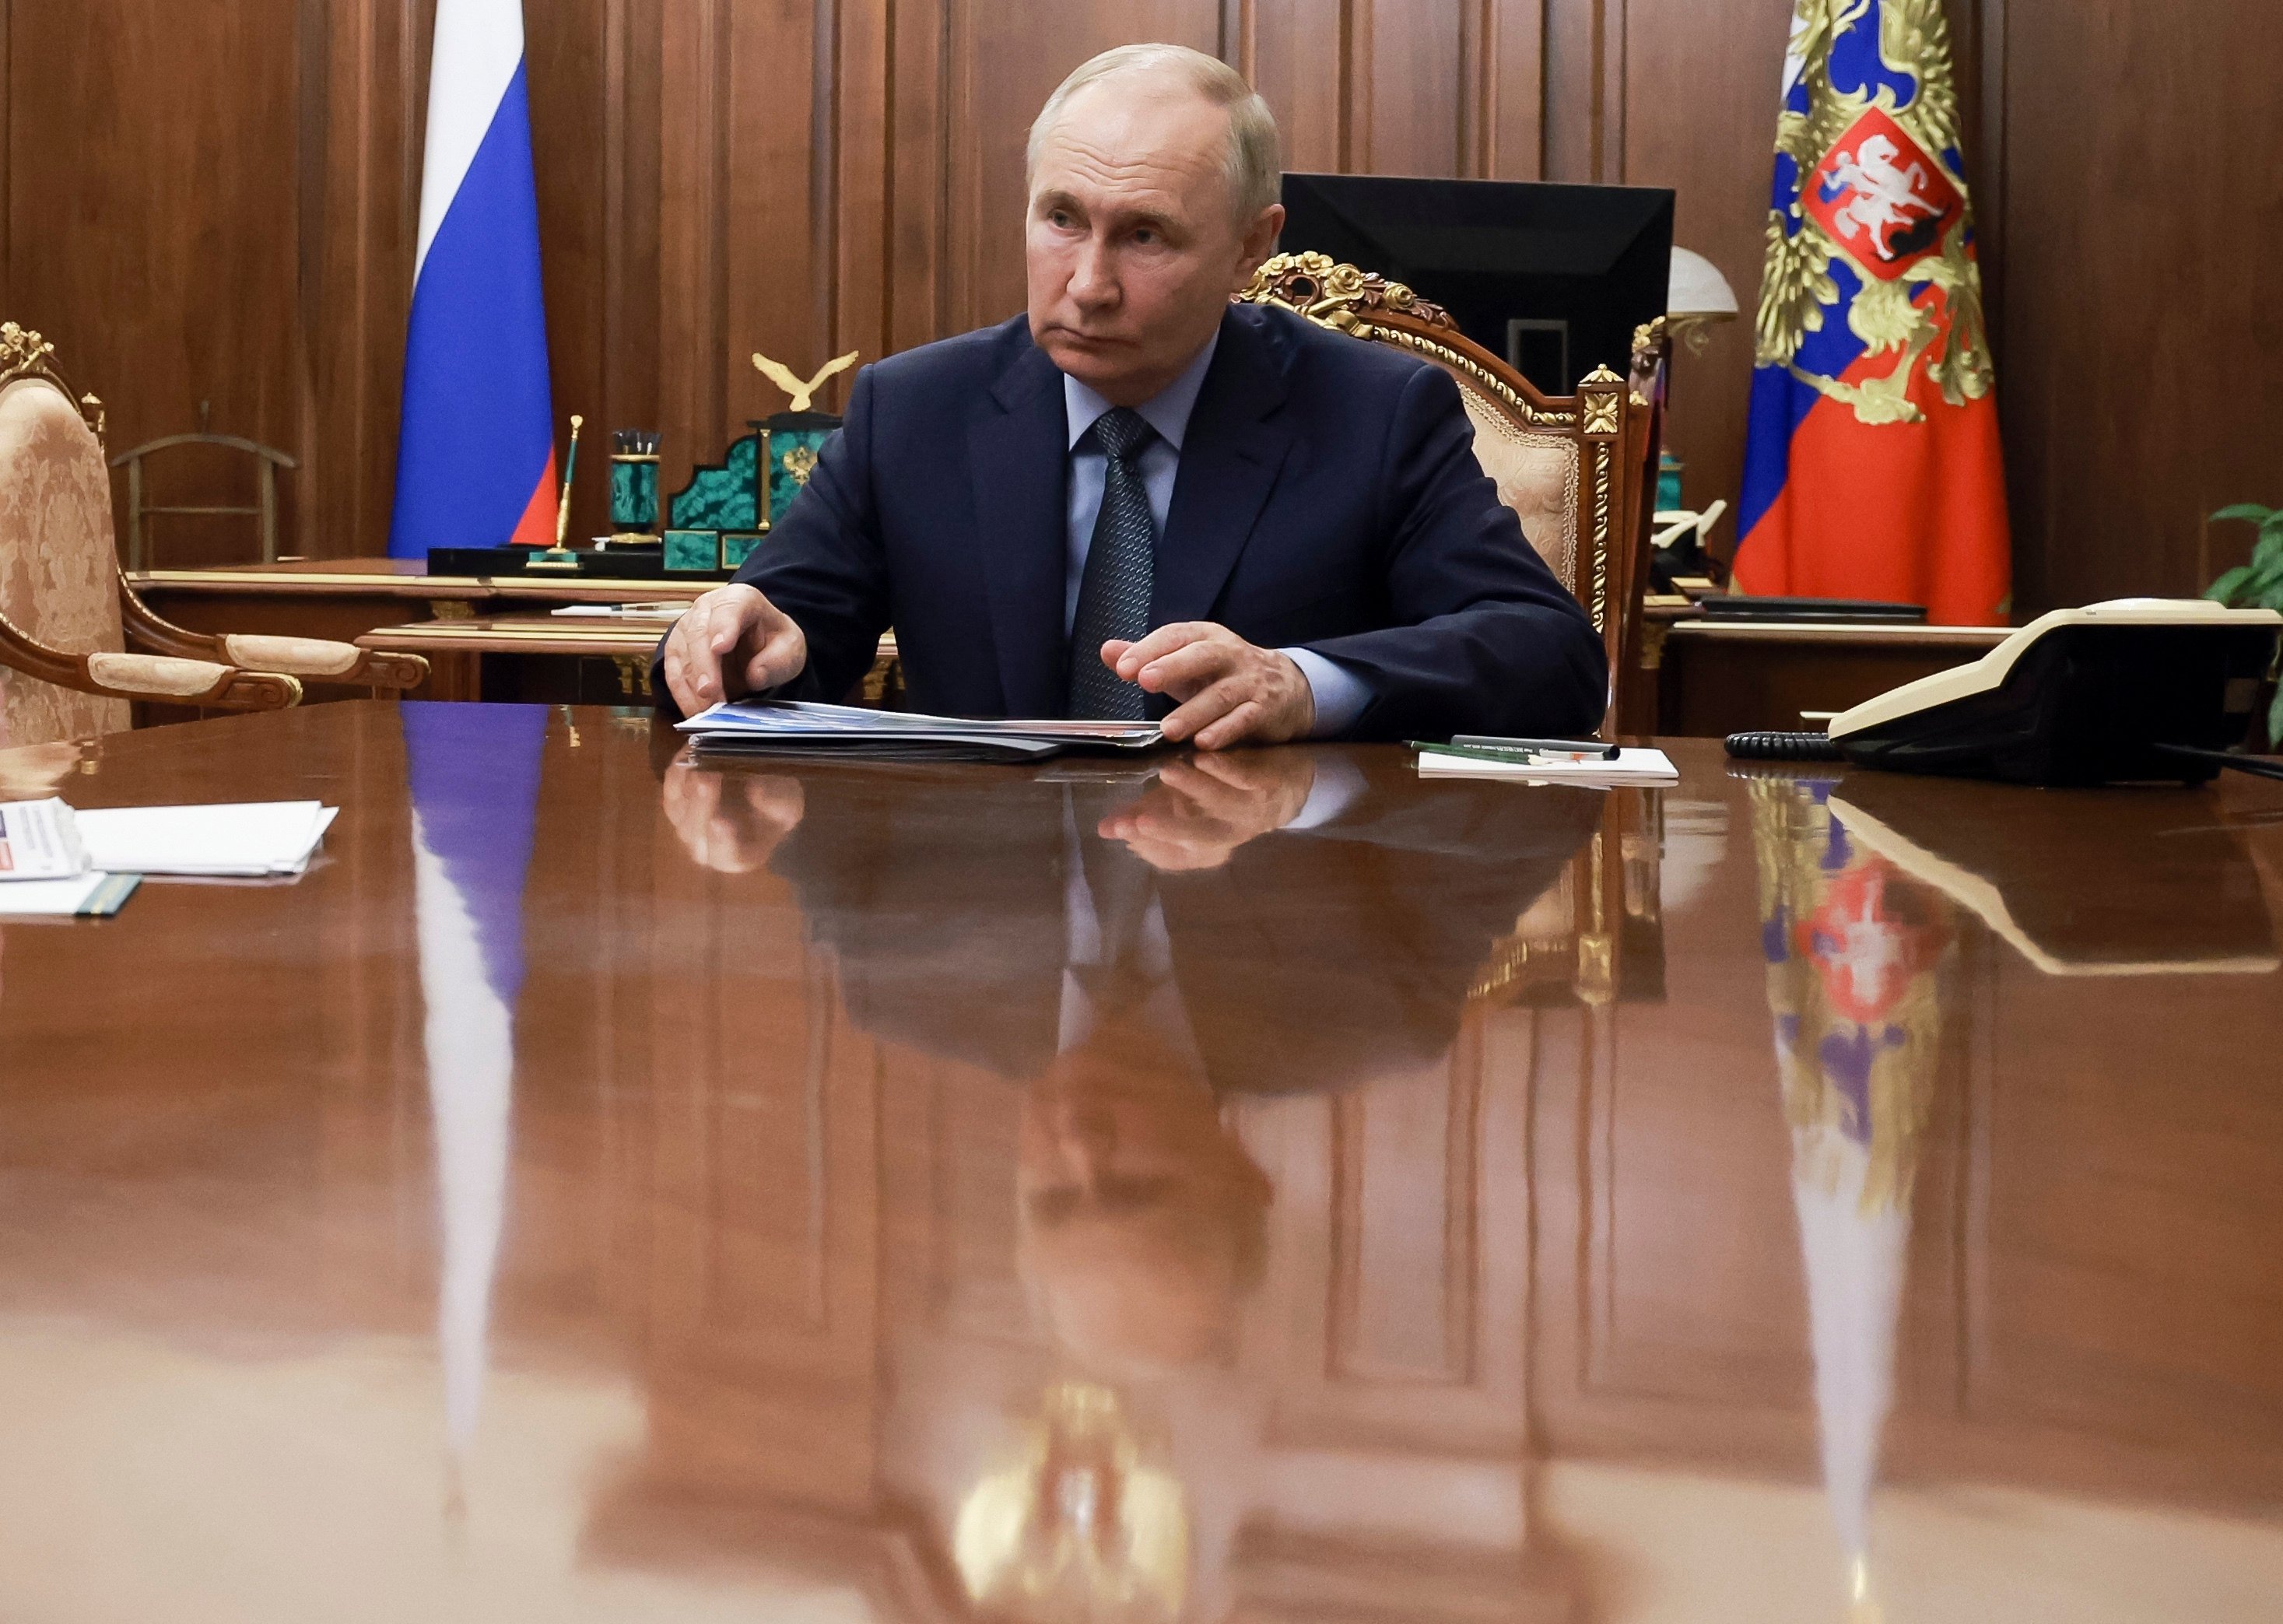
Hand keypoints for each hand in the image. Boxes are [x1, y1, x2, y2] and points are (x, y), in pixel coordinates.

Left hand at [660, 760, 806, 872]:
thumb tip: (755, 789)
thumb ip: (776, 803)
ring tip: (699, 763)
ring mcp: (688, 825)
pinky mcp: (676, 803)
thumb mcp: (788, 805)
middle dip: (701, 805)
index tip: (721, 822)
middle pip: (697, 833)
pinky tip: (691, 753)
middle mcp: (709, 846)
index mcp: (741, 856)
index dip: (723, 842)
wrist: (762, 792)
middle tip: (709, 778)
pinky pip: (671, 788)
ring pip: (679, 811)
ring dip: (687, 786)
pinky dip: (679, 771)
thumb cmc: (777, 807)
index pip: (729, 856)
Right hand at [661, 584, 806, 714]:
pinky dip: (681, 693)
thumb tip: (755, 674)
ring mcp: (688, 626)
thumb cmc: (773, 643)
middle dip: (704, 665)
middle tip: (710, 692)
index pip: (730, 608)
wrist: (757, 646)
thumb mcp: (790, 649)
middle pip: (699, 633)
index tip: (720, 648)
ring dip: (691, 685)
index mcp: (741, 598)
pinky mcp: (677, 648)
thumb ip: (778, 660)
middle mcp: (708, 607)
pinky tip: (692, 710)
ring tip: (704, 711)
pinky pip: (673, 671)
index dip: (724, 628)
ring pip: (681, 653)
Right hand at [1098, 752, 1315, 870]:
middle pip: (1197, 839)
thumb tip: (1104, 829)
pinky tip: (1203, 757)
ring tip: (1167, 772)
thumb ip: (1144, 816)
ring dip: (1194, 789)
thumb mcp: (1184, 807)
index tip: (1123, 831)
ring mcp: (1251, 810)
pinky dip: (1225, 769)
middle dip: (1167, 830)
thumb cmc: (1223, 795)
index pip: (1175, 856)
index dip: (1150, 847)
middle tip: (1137, 821)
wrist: (1288, 783)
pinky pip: (1246, 778)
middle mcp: (1228, 834)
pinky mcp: (1267, 784)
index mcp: (1205, 845)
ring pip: (1221, 804)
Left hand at [1100, 622, 1314, 748]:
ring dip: (1194, 712)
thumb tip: (1108, 650)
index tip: (1123, 669)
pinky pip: (1245, 719)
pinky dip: (1225, 731)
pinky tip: (1204, 742)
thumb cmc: (1222, 675)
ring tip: (1168, 730)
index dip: (1149, 650)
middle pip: (1202, 656)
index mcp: (1205, 637)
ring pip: (1221, 695)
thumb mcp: (1185, 662)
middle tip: (1145, 682)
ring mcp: (1250, 682)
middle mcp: (1229, 654)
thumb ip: (1147, 657)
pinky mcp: (1265, 709)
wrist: (1286, 687)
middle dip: (1172, 667)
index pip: (1175, 636)